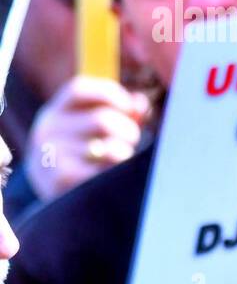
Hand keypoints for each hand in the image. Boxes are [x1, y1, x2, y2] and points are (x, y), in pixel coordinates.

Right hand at [23, 75, 150, 201]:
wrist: (53, 194)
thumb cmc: (83, 153)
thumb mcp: (92, 127)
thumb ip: (121, 111)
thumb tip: (141, 103)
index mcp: (55, 111)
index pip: (79, 89)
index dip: (111, 93)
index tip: (130, 108)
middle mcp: (48, 129)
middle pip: (102, 120)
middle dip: (128, 131)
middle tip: (132, 141)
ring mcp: (53, 154)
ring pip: (109, 148)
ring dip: (126, 153)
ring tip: (123, 158)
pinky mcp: (62, 178)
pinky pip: (105, 171)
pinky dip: (117, 170)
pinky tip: (114, 174)